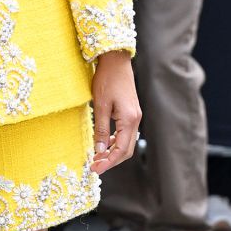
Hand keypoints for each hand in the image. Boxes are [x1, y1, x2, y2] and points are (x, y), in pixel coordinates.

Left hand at [90, 50, 141, 175]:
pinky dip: (115, 142)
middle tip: (94, 167)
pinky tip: (104, 143)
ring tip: (96, 158)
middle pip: (126, 150)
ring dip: (113, 152)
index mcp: (129, 120)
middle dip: (111, 161)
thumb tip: (99, 151)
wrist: (116, 61)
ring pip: (126, 143)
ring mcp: (135, 116)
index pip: (120, 150)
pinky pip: (125, 133)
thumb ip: (100, 129)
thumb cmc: (107, 80)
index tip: (95, 169)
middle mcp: (135, 120)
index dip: (108, 162)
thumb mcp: (100, 105)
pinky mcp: (131, 112)